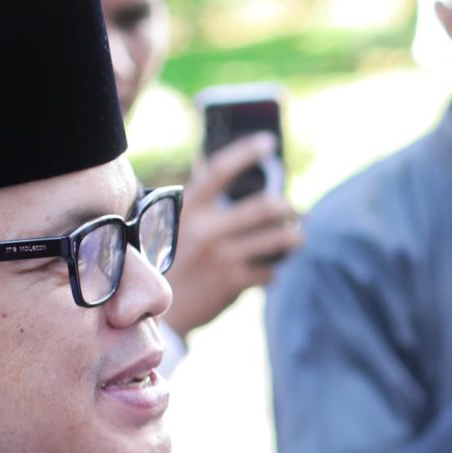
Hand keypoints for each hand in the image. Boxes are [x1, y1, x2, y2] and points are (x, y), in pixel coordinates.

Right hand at [163, 133, 303, 337]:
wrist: (155, 310)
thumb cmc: (165, 261)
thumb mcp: (170, 226)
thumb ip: (194, 200)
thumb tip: (208, 164)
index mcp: (188, 209)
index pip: (220, 170)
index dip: (246, 152)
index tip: (269, 142)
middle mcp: (206, 229)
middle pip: (265, 206)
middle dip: (289, 208)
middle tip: (297, 210)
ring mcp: (221, 256)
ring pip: (278, 239)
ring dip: (294, 238)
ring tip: (296, 238)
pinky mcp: (233, 281)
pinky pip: (272, 270)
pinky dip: (276, 269)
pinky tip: (271, 270)